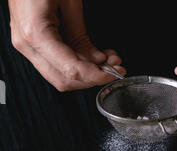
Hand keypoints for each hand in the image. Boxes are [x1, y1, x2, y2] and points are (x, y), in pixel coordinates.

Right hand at [8, 0, 125, 90]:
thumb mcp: (69, 1)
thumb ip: (81, 35)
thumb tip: (97, 59)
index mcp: (35, 33)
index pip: (70, 70)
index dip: (95, 76)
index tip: (112, 74)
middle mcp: (27, 44)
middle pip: (63, 80)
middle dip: (91, 78)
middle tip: (113, 70)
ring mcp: (26, 45)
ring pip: (60, 77)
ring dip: (86, 73)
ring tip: (107, 61)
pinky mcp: (31, 44)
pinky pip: (55, 64)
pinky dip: (76, 64)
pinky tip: (94, 57)